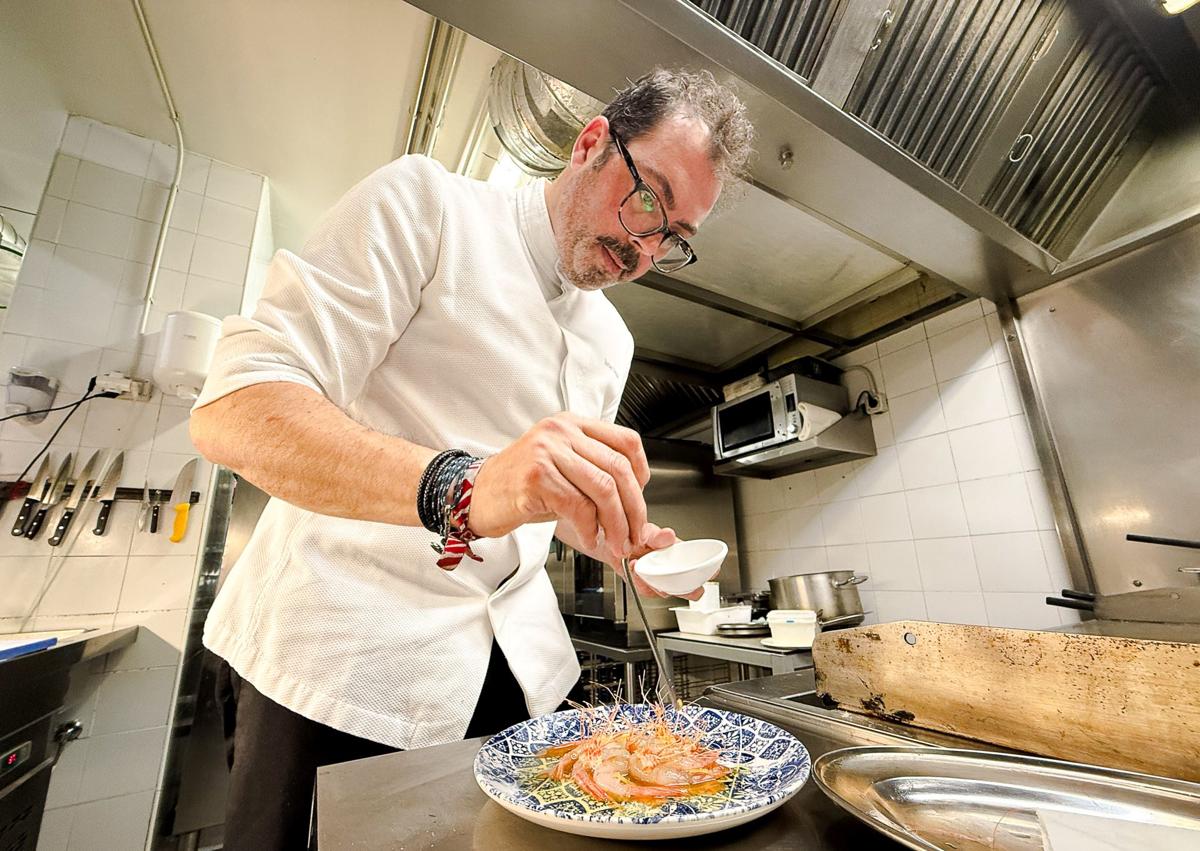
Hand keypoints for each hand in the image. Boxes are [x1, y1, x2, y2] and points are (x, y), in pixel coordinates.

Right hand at [468, 413, 649, 562]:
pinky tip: (589, 538)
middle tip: (635, 532)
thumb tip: (633, 497)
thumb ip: (593, 471)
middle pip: (618, 468)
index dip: (642, 473)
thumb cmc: (520, 486)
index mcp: (571, 425)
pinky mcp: (536, 477)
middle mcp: (560, 432)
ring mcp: (546, 452)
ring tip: (618, 542)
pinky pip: (578, 506)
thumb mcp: (562, 467)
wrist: (477, 495)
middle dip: (634, 507)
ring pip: (603, 488)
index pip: (625, 441)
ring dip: (617, 523)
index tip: (641, 499)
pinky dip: (590, 528)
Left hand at [613, 524, 714, 602]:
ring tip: (642, 566)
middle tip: (671, 576)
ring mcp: (660, 581)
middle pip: (691, 589)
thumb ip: (657, 535)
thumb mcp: (647, 531)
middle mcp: (674, 571)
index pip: (705, 567)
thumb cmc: (635, 536)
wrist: (614, 545)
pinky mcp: (646, 587)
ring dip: (656, 582)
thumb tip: (669, 535)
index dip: (709, 572)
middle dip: (685, 588)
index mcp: (681, 556)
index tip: (709, 572)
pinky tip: (634, 569)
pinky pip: (647, 591)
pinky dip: (640, 581)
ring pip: (667, 592)